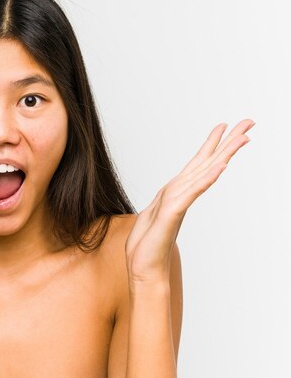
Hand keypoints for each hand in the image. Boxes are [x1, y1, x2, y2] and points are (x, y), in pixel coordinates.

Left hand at [125, 119, 254, 284]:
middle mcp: (181, 195)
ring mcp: (179, 203)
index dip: (210, 145)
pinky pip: (191, 192)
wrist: (144, 270)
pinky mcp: (172, 214)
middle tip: (249, 122)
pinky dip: (205, 179)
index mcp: (176, 193)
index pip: (197, 164)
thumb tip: (173, 194)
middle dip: (227, 142)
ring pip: (204, 173)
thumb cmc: (147, 246)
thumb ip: (165, 201)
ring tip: (242, 137)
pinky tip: (219, 166)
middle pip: (208, 163)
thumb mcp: (152, 214)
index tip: (223, 126)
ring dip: (224, 154)